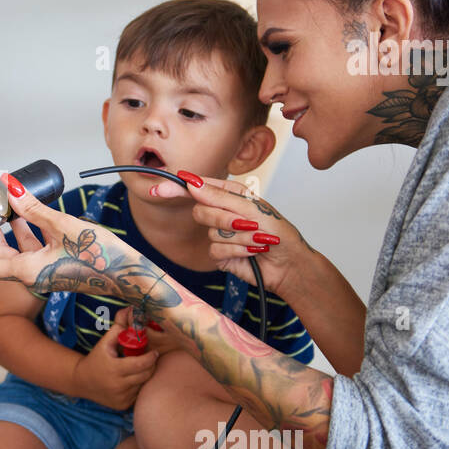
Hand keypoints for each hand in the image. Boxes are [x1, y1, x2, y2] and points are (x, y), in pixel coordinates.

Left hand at [0, 172, 136, 302]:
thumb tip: (9, 187)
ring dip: (9, 229)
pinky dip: (29, 233)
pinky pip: (34, 251)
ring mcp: (45, 273)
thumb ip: (34, 208)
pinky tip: (30, 216)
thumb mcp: (65, 226)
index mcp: (26, 270)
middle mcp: (31, 275)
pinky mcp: (58, 268)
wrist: (134, 279)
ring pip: (16, 251)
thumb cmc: (102, 257)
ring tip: (5, 204)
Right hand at [71, 309, 157, 410]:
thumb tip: (130, 309)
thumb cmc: (96, 358)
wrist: (82, 381)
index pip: (142, 364)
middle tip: (150, 359)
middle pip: (146, 375)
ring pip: (143, 385)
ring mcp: (121, 398)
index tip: (155, 352)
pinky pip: (138, 395)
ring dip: (145, 376)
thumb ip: (119, 327)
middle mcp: (119, 386)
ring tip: (141, 368)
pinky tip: (133, 380)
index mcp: (115, 369)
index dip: (152, 357)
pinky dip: (139, 387)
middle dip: (151, 366)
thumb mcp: (105, 342)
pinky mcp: (122, 406)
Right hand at [152, 174, 311, 299]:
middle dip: (223, 219)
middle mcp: (222, 214)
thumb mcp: (252, 209)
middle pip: (201, 212)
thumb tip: (191, 183)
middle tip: (247, 224)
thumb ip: (220, 197)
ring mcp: (219, 236)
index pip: (199, 189)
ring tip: (259, 241)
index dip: (178, 188)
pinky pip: (216, 250)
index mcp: (229, 195)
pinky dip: (237, 251)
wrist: (290, 265)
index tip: (158, 189)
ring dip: (238, 238)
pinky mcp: (220, 256)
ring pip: (211, 233)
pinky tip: (252, 253)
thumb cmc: (279, 232)